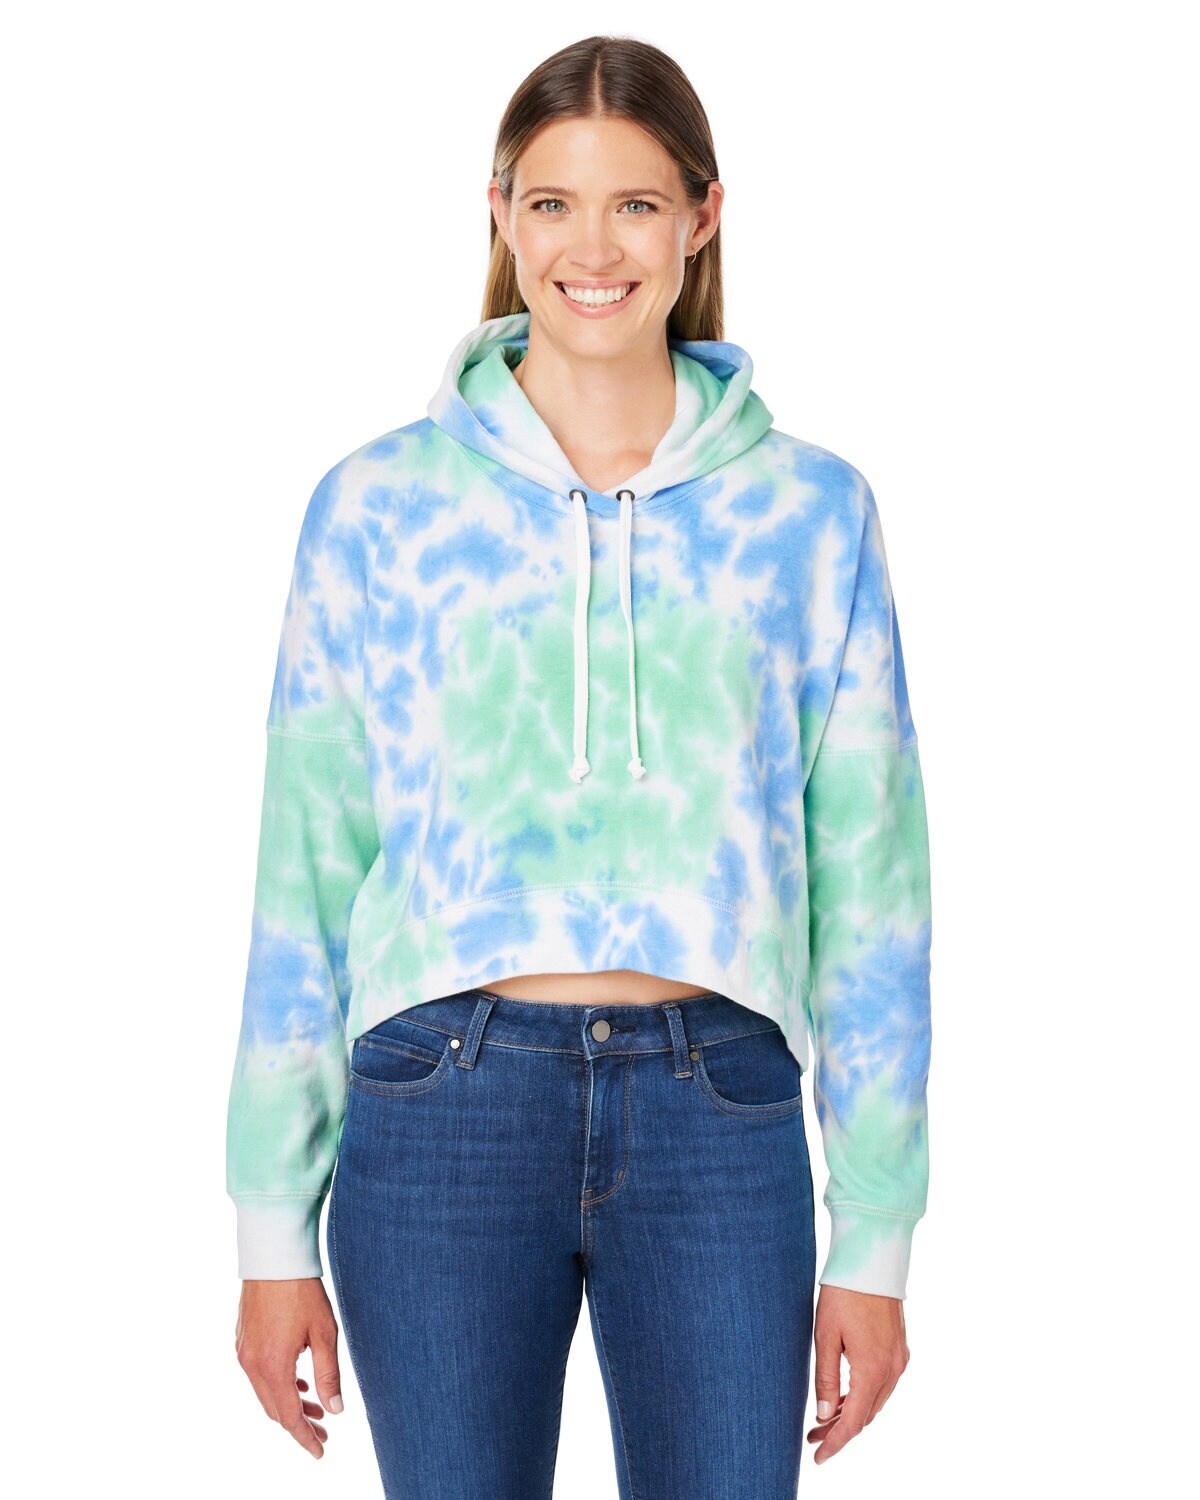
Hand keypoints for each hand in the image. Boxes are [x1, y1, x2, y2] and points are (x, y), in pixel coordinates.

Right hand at [235, 1277, 343, 1458]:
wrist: (273, 1256)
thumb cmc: (302, 1291)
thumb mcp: (324, 1333)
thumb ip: (328, 1374)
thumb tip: (335, 1409)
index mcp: (273, 1366)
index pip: (289, 1416)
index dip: (305, 1437)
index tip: (320, 1451)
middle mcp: (252, 1364)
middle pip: (274, 1409)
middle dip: (298, 1423)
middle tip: (323, 1431)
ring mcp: (243, 1353)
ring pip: (265, 1393)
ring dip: (288, 1403)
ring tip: (315, 1407)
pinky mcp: (242, 1340)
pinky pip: (258, 1376)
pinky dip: (277, 1385)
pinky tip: (297, 1380)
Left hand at [807, 1284, 909, 1465]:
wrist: (872, 1259)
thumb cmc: (844, 1293)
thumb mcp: (825, 1335)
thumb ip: (826, 1378)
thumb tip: (824, 1415)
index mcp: (873, 1371)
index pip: (853, 1422)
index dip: (835, 1443)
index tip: (818, 1457)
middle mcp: (892, 1370)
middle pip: (866, 1415)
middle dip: (839, 1430)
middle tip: (812, 1437)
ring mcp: (899, 1359)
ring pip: (875, 1401)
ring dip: (852, 1413)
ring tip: (824, 1418)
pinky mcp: (899, 1348)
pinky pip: (882, 1385)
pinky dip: (864, 1396)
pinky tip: (845, 1394)